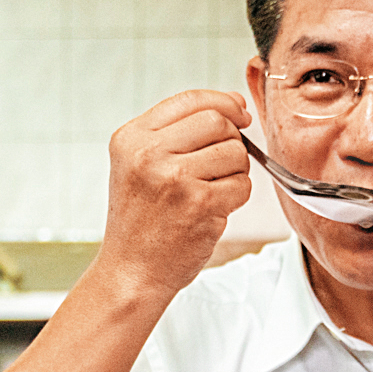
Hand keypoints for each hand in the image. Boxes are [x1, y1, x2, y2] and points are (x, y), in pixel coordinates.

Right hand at [91, 90, 251, 304]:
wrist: (131, 272)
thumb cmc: (139, 221)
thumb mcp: (137, 165)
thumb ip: (175, 132)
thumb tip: (233, 105)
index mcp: (131, 138)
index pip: (189, 100)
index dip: (223, 102)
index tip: (239, 114)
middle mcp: (149, 154)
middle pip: (217, 121)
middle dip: (230, 140)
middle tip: (221, 164)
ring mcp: (175, 178)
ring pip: (234, 152)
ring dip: (234, 172)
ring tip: (212, 191)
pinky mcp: (199, 204)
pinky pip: (241, 185)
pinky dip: (236, 197)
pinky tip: (213, 210)